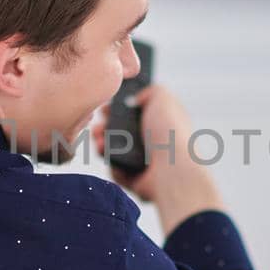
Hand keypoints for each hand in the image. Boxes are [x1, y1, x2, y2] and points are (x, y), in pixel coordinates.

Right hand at [93, 84, 223, 235]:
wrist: (171, 168)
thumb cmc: (170, 132)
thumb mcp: (163, 99)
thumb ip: (150, 91)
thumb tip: (136, 98)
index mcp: (162, 123)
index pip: (137, 113)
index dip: (119, 108)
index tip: (106, 106)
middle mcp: (154, 141)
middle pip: (122, 131)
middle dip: (105, 125)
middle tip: (97, 124)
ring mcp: (145, 161)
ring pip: (115, 149)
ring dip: (102, 141)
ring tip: (98, 138)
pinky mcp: (135, 178)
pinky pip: (115, 167)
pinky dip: (109, 160)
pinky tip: (106, 152)